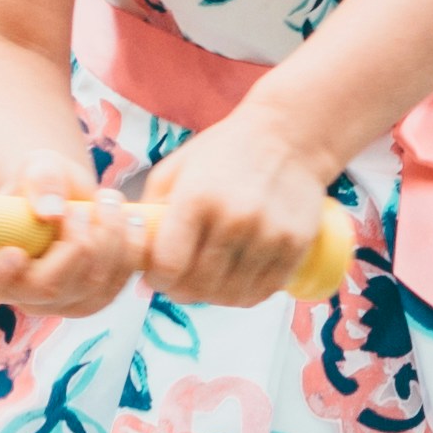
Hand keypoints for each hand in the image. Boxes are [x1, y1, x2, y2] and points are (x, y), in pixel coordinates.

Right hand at [0, 186, 149, 326]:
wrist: (68, 197)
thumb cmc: (40, 182)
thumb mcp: (37, 166)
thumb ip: (40, 180)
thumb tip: (52, 211)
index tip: (14, 252)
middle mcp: (11, 292)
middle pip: (45, 289)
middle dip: (76, 245)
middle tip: (83, 207)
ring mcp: (51, 305)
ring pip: (87, 289)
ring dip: (108, 242)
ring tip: (108, 201)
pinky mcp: (86, 303)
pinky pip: (113, 288)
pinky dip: (129, 253)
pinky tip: (131, 222)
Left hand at [131, 122, 340, 309]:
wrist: (288, 135)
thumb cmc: (224, 152)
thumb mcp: (176, 169)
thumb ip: (152, 210)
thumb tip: (136, 254)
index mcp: (196, 198)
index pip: (169, 266)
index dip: (157, 280)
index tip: (157, 277)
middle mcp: (234, 218)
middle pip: (199, 286)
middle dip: (182, 291)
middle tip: (181, 283)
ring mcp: (268, 234)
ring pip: (231, 296)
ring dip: (214, 297)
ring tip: (209, 283)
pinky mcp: (296, 244)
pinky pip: (264, 292)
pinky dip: (246, 296)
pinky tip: (237, 283)